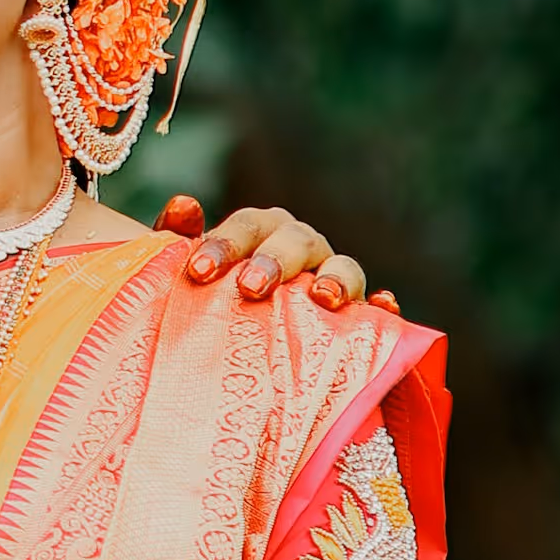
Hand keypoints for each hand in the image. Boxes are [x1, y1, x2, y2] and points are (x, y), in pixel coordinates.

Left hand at [158, 195, 368, 311]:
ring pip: (345, 267)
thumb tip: (184, 206)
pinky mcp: (359, 319)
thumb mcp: (190, 274)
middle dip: (275, 260)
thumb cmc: (214, 301)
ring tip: (323, 297)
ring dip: (337, 277)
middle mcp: (300, 248)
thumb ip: (175, 241)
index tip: (198, 271)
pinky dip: (384, 306)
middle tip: (250, 288)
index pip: (248, 226)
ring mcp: (332, 280)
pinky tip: (384, 307)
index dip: (225, 243)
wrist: (239, 353)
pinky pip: (379, 311)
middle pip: (296, 240)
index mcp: (261, 232)